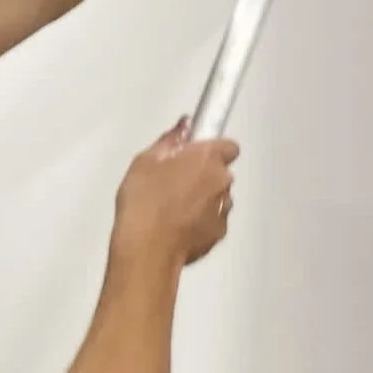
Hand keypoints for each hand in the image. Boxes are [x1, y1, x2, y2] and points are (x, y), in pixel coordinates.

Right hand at [112, 119, 239, 267]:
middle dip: (203, 175)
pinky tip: (177, 226)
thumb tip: (185, 126)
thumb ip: (170, 140)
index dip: (212, 149)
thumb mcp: (145, 161)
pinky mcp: (219, 234)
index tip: (194, 154)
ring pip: (218, 197)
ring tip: (173, 207)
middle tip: (174, 181)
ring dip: (203, 199)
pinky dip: (201, 221)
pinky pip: (213, 220)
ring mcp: (223, 210)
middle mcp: (222, 181)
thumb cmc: (144, 200)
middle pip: (220, 173)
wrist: (147, 247)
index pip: (228, 145)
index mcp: (207, 158)